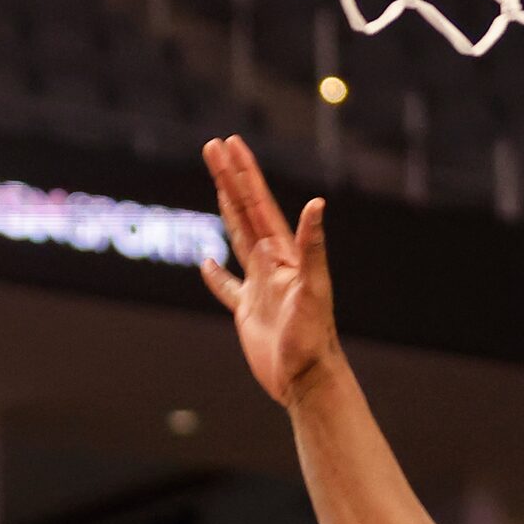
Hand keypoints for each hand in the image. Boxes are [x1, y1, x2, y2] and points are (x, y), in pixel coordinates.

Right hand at [197, 135, 339, 406]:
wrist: (309, 380)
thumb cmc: (313, 339)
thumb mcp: (314, 289)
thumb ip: (312, 247)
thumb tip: (316, 204)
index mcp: (284, 256)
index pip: (259, 205)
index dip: (244, 173)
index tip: (229, 143)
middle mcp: (272, 265)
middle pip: (245, 212)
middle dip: (230, 178)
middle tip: (213, 146)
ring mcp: (259, 287)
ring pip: (238, 238)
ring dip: (226, 210)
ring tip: (217, 184)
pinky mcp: (249, 313)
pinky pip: (228, 288)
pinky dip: (215, 275)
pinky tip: (207, 262)